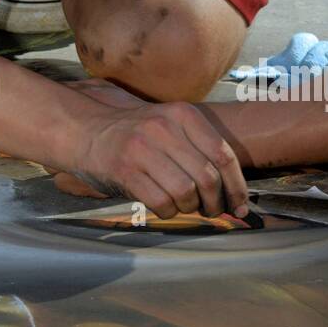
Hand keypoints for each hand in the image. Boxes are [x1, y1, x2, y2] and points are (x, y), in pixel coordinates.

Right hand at [60, 87, 251, 218]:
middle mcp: (164, 128)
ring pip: (186, 192)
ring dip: (191, 208)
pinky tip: (166, 207)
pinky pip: (161, 202)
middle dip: (216, 203)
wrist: (86, 131)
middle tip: (213, 212)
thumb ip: (200, 149)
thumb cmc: (137, 135)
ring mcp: (142, 148)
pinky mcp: (125, 170)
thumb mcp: (170, 125)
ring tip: (186, 206)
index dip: (237, 186)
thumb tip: (233, 190)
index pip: (223, 154)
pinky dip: (170, 212)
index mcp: (183, 114)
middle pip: (208, 177)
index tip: (241, 206)